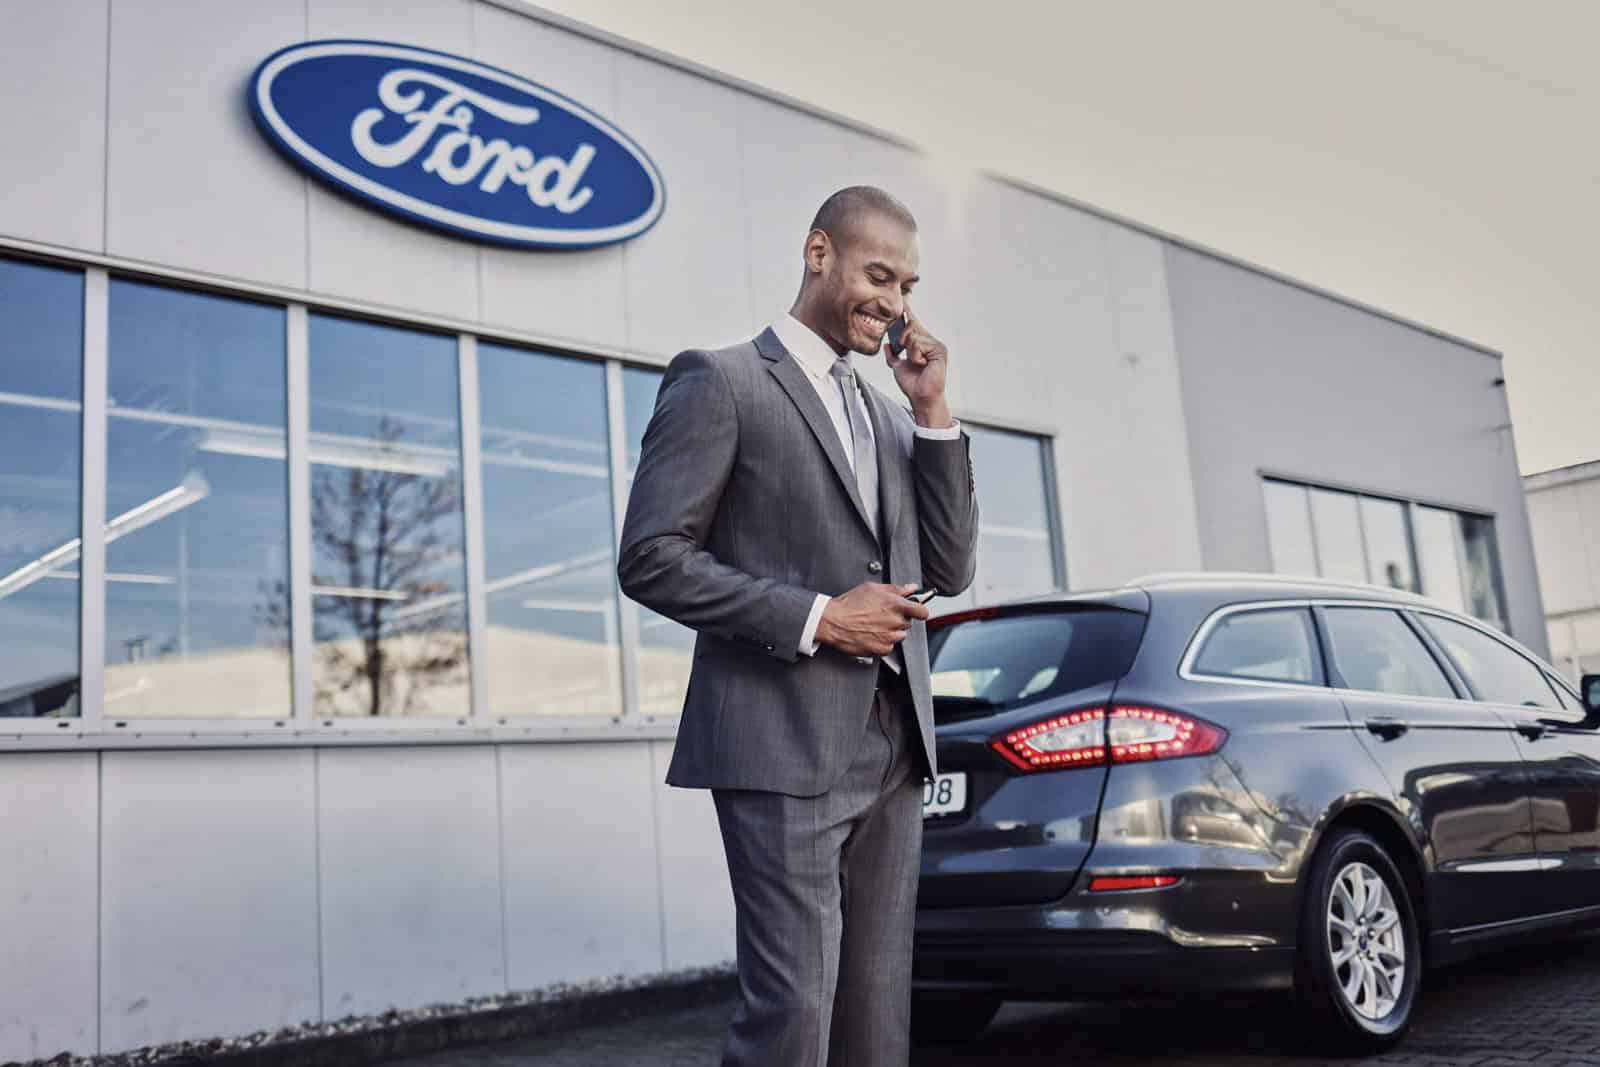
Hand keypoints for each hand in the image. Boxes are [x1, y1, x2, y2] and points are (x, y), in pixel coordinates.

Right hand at [816, 583, 930, 657]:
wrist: (833, 622)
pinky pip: (890, 647)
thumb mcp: (872, 589)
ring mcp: (888, 637)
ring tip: (876, 625)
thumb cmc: (849, 604)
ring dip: (892, 632)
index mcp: (895, 604)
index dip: (920, 611)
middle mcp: (894, 621)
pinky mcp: (881, 649)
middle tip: (883, 615)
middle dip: (899, 619)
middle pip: (908, 623)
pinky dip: (883, 642)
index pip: (922, 611)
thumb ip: (896, 589)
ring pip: (900, 636)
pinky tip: (872, 634)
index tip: (917, 611)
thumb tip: (911, 588)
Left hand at [885, 304, 951, 427]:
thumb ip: (893, 356)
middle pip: (912, 326)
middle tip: (905, 352)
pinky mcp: (939, 350)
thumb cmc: (913, 385)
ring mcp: (936, 345)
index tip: (904, 297)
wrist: (921, 398)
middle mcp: (930, 342)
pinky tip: (921, 364)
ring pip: (913, 335)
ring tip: (916, 362)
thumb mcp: (898, 367)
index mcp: (921, 344)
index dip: (908, 312)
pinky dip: (915, 355)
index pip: (913, 324)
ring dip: (910, 351)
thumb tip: (887, 345)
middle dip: (903, 337)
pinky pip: (919, 344)